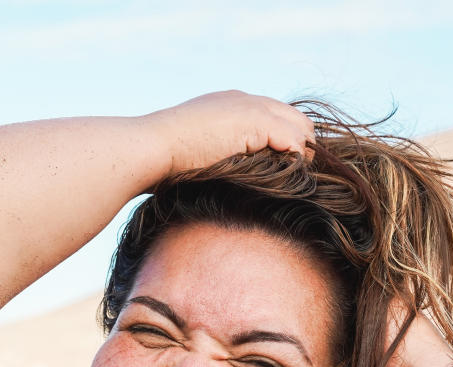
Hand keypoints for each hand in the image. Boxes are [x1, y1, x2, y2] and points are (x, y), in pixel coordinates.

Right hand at [141, 91, 314, 177]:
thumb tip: (230, 180)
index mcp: (229, 105)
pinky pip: (294, 140)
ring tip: (292, 180)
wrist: (152, 147)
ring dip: (299, 154)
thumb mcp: (196, 154)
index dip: (284, 142)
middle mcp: (244, 100)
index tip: (283, 168)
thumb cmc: (163, 161)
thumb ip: (219, 156)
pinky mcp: (256, 121)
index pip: (274, 117)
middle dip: (299, 146)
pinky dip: (295, 159)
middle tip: (295, 176)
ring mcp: (251, 108)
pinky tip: (285, 177)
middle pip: (294, 118)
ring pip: (300, 128)